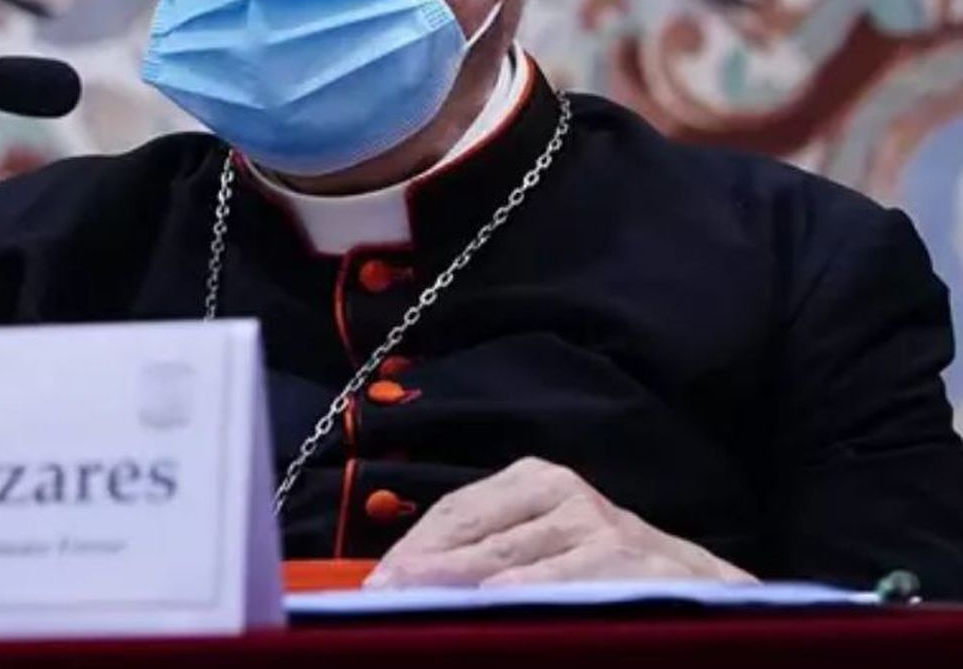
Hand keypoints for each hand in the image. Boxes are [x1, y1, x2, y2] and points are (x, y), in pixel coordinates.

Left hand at [365, 457, 754, 587]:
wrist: (719, 602)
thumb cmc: (620, 579)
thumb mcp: (552, 551)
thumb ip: (492, 553)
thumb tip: (405, 579)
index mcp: (539, 481)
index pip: (454, 512)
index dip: (410, 550)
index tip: (373, 585)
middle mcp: (565, 493)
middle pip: (468, 534)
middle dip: (419, 573)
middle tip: (378, 600)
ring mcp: (597, 527)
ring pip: (502, 563)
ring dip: (452, 592)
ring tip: (409, 612)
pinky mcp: (622, 562)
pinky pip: (550, 586)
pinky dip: (514, 601)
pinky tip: (485, 612)